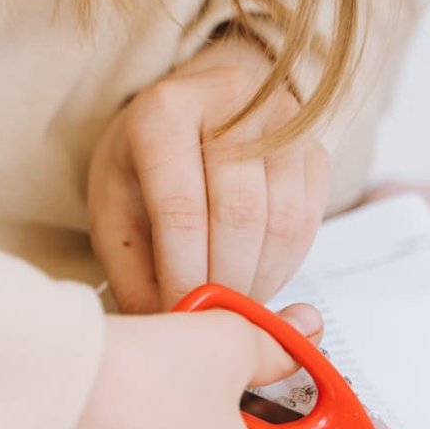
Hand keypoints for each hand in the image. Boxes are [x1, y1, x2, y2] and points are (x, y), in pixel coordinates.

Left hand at [88, 37, 330, 311]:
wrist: (193, 113)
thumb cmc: (146, 163)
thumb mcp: (116, 209)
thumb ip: (135, 272)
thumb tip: (169, 326)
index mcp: (163, 112)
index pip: (182, 209)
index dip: (187, 274)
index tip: (186, 318)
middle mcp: (229, 102)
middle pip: (240, 214)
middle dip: (229, 282)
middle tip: (216, 320)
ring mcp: (281, 121)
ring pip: (284, 221)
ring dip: (262, 279)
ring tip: (236, 302)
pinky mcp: (314, 148)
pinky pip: (309, 223)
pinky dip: (286, 265)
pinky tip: (259, 277)